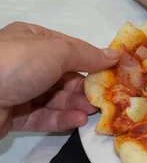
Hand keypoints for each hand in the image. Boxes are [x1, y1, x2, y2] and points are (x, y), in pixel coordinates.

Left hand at [0, 23, 119, 137]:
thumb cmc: (16, 64)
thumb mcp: (56, 51)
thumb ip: (87, 55)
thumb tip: (116, 55)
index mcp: (32, 40)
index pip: (70, 49)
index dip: (93, 61)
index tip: (116, 73)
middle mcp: (25, 63)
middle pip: (65, 76)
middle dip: (86, 88)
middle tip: (107, 99)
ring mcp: (18, 89)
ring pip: (56, 98)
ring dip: (76, 105)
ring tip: (93, 114)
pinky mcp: (13, 114)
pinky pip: (43, 116)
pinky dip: (61, 119)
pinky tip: (77, 122)